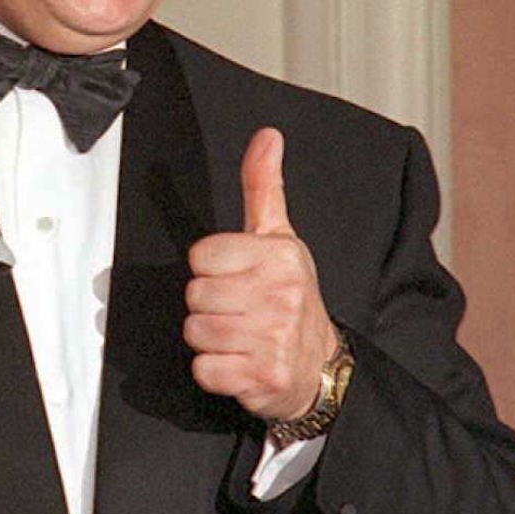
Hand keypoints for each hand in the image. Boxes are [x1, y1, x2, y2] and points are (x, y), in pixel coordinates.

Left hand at [184, 127, 338, 419]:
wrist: (320, 364)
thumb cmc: (290, 296)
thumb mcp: (279, 236)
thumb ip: (263, 185)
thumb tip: (267, 136)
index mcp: (278, 256)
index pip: (201, 255)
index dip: (210, 268)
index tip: (234, 275)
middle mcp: (279, 295)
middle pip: (194, 294)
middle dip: (208, 304)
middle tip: (237, 308)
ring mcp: (273, 338)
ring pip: (195, 331)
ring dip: (209, 338)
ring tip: (238, 334)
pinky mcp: (262, 376)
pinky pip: (204, 369)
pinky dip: (213, 371)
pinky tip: (238, 361)